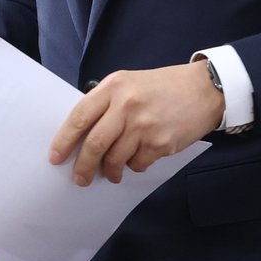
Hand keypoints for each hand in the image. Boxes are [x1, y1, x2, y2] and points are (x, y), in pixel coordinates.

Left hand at [49, 61, 221, 185]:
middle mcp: (126, 105)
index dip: (64, 140)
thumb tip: (83, 134)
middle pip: (95, 143)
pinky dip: (134, 166)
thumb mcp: (128, 83)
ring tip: (111, 173)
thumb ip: (106, 103)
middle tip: (80, 178)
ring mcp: (144, 125)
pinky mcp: (161, 143)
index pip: (80, 117)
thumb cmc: (162, 87)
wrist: (204, 89)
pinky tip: (137, 159)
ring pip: (115, 158)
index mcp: (113, 87)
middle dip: (83, 166)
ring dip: (110, 171)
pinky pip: (138, 163)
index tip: (56, 157)